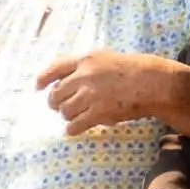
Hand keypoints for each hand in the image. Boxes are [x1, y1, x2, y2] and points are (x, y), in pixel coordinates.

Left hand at [37, 50, 161, 134]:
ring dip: (67, 116)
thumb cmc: (132, 70)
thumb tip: (66, 81)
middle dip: (56, 103)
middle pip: (56, 94)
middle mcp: (84, 76)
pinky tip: (73, 130)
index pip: (55, 68)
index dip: (43, 79)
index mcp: (86, 60)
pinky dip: (72, 129)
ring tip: (75, 116)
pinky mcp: (99, 113)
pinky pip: (76, 125)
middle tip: (61, 107)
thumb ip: (86, 66)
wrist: (152, 82)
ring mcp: (91, 95)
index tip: (37, 87)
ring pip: (65, 111)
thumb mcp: (106, 58)